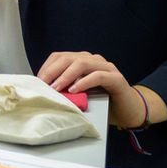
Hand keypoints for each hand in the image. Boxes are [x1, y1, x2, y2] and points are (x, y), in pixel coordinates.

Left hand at [36, 51, 160, 128]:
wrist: (128, 110)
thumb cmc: (102, 101)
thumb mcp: (78, 93)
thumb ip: (65, 87)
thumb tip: (44, 89)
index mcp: (82, 60)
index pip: (59, 56)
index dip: (47, 67)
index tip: (37, 80)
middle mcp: (93, 60)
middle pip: (68, 58)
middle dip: (53, 71)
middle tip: (43, 84)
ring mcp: (106, 67)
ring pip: (82, 63)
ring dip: (66, 76)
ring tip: (56, 88)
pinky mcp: (116, 78)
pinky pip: (98, 75)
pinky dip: (84, 82)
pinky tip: (75, 90)